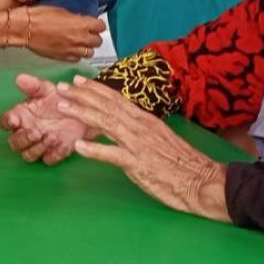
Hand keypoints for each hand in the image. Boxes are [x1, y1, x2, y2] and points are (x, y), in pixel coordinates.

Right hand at [0, 73, 96, 164]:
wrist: (85, 110)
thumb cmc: (62, 99)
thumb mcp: (49, 90)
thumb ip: (34, 86)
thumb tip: (20, 78)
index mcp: (21, 116)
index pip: (6, 121)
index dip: (8, 122)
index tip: (15, 120)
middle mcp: (27, 132)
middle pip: (15, 143)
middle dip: (23, 139)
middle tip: (36, 132)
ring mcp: (39, 145)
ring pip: (29, 155)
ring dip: (38, 148)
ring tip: (52, 136)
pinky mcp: (54, 153)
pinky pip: (49, 159)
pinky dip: (55, 154)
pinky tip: (63, 145)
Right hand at [23, 6, 105, 62]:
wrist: (26, 28)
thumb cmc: (40, 16)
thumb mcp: (61, 10)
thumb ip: (75, 18)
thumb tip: (81, 21)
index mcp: (82, 24)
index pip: (101, 27)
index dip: (97, 25)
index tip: (94, 24)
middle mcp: (80, 38)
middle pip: (98, 41)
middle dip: (94, 37)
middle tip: (87, 33)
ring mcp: (73, 50)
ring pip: (90, 53)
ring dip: (87, 48)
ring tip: (80, 43)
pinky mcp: (64, 58)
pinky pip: (77, 59)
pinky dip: (76, 55)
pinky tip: (71, 49)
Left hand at [57, 77, 230, 221]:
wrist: (202, 181)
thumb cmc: (182, 163)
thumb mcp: (159, 138)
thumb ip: (139, 130)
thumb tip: (120, 124)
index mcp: (146, 119)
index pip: (116, 99)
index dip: (95, 89)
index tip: (77, 82)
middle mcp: (140, 126)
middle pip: (106, 106)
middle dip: (82, 95)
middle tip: (61, 87)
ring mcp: (139, 144)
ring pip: (106, 123)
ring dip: (82, 113)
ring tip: (62, 107)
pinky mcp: (138, 164)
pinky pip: (113, 155)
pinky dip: (95, 150)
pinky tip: (78, 148)